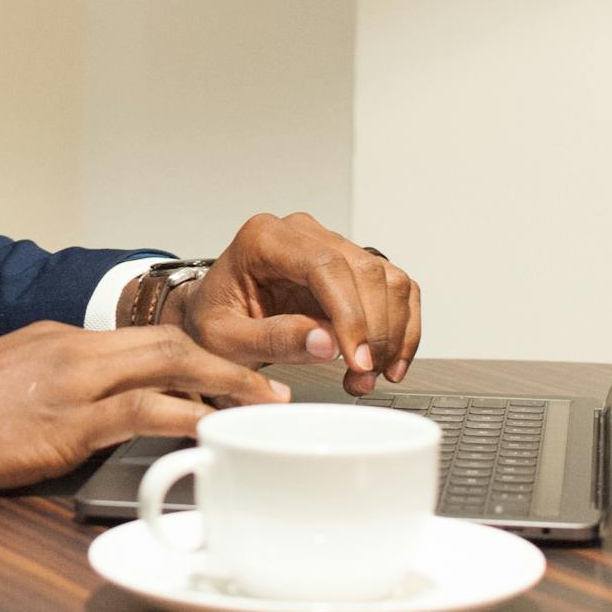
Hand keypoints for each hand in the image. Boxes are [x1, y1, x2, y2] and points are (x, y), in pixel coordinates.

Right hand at [0, 320, 286, 493]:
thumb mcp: (10, 387)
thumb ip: (60, 397)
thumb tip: (100, 423)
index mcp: (65, 341)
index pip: (153, 339)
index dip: (208, 352)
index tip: (248, 369)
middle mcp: (76, 351)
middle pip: (177, 342)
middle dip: (239, 356)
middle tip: (287, 374)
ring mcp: (71, 385)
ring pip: (171, 367)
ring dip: (229, 385)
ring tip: (271, 406)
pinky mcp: (61, 425)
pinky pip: (138, 413)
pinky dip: (186, 419)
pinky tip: (215, 434)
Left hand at [166, 213, 422, 395]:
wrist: (209, 318)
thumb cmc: (210, 323)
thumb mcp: (224, 341)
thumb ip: (271, 339)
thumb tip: (326, 342)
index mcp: (264, 239)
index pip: (324, 266)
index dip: (350, 314)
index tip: (357, 359)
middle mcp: (302, 233)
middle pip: (364, 271)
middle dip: (374, 332)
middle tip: (362, 378)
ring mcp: (330, 245)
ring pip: (387, 278)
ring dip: (391, 334)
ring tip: (367, 376)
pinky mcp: (351, 266)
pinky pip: (394, 289)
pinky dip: (402, 327)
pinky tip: (390, 361)